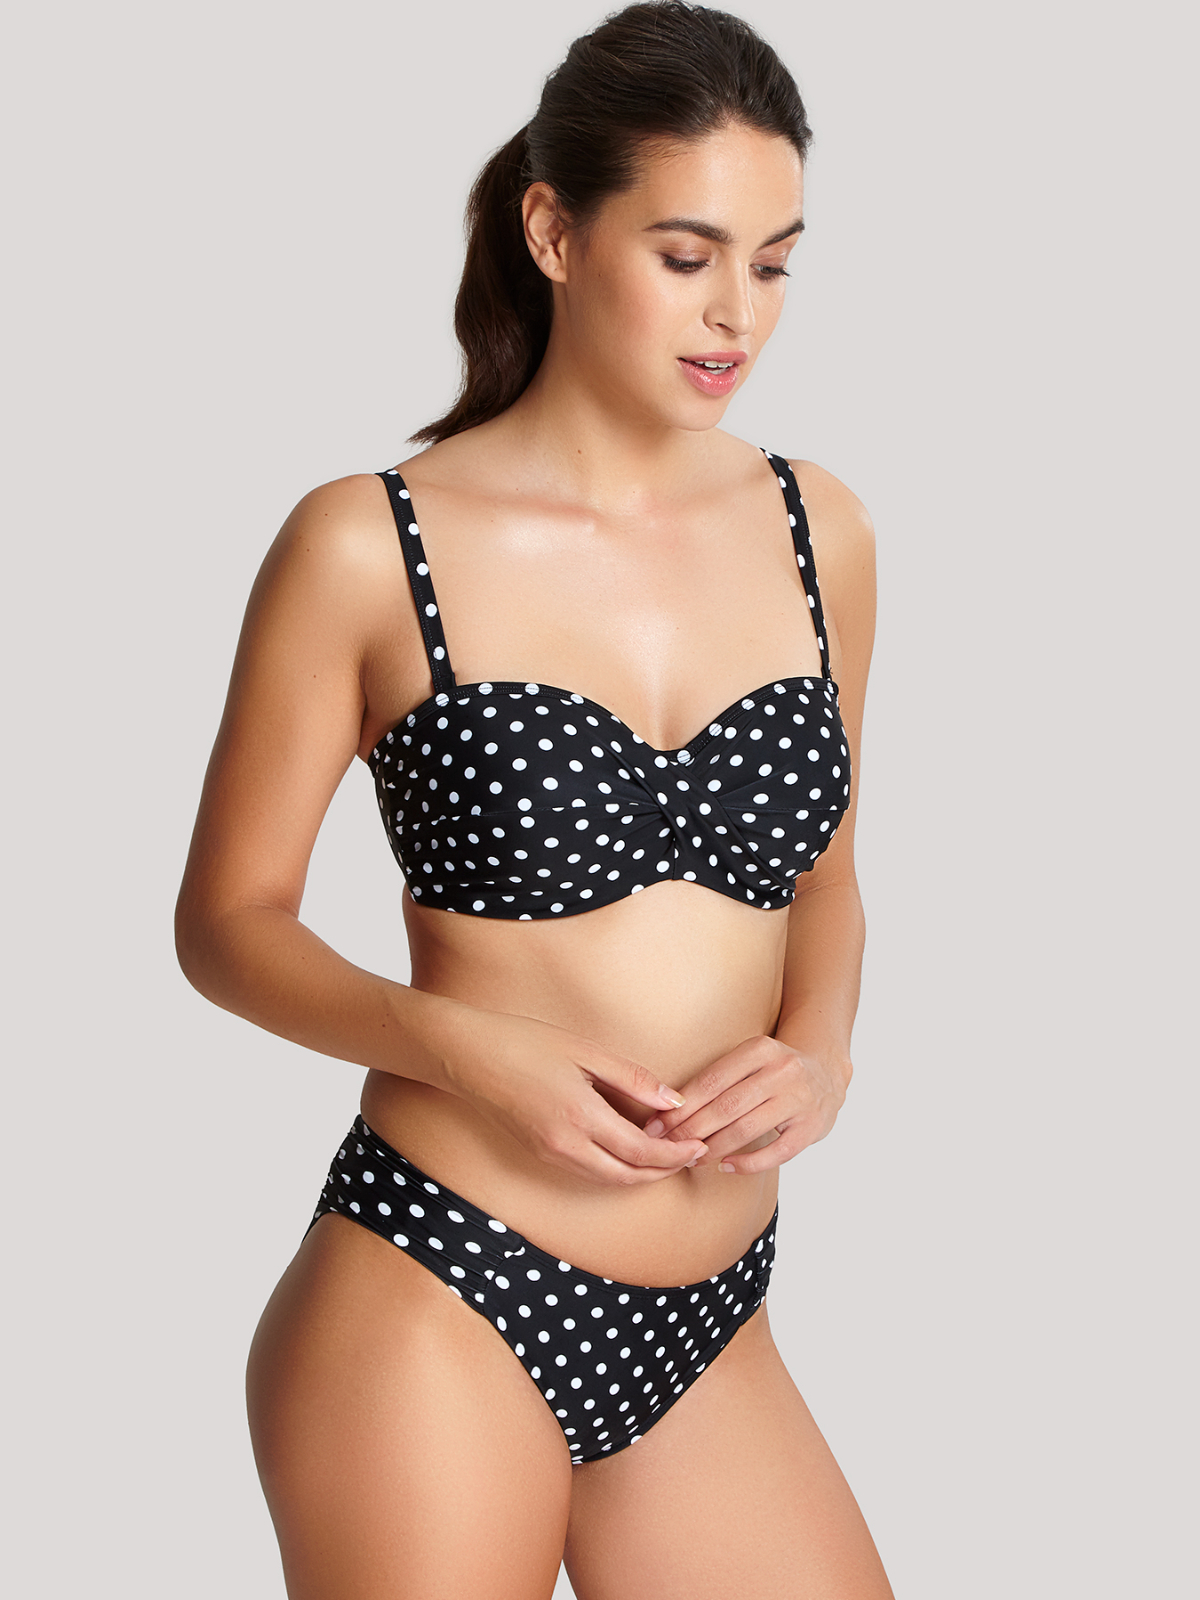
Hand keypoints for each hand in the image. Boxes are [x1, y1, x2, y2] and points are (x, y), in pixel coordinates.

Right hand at [448, 1007, 709, 1186]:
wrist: (467, 1055)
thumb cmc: (524, 1042)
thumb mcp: (584, 1051)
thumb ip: (632, 1079)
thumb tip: (673, 1102)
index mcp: (581, 1116)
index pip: (641, 1151)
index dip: (674, 1154)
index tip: (699, 1146)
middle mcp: (565, 1145)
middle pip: (628, 1176)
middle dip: (663, 1171)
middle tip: (689, 1156)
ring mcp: (549, 1153)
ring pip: (607, 1180)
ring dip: (639, 1173)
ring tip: (665, 1155)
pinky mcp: (538, 1153)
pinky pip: (586, 1172)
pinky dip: (614, 1169)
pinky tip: (627, 1149)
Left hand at [641, 1035, 850, 1174]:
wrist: (827, 1072)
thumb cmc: (774, 1071)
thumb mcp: (750, 1060)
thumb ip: (718, 1081)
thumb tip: (668, 1111)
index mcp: (761, 1049)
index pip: (712, 1081)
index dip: (681, 1106)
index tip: (657, 1125)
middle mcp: (782, 1071)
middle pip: (726, 1106)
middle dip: (691, 1130)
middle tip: (668, 1146)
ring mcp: (800, 1099)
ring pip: (746, 1129)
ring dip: (714, 1148)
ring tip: (692, 1158)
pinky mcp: (812, 1127)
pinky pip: (775, 1152)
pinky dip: (747, 1163)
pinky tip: (726, 1166)